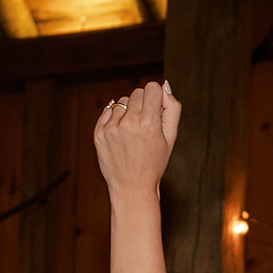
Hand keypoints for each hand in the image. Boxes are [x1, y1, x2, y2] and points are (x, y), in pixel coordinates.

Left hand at [94, 79, 181, 194]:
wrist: (132, 187)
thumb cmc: (154, 162)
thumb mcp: (171, 138)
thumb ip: (172, 109)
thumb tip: (165, 85)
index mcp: (149, 123)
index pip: (152, 88)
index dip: (156, 98)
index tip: (156, 112)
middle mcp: (129, 123)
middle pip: (137, 93)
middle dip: (143, 104)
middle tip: (145, 126)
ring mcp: (112, 128)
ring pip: (122, 102)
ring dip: (128, 112)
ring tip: (132, 134)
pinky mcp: (99, 133)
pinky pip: (108, 112)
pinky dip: (115, 119)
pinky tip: (121, 136)